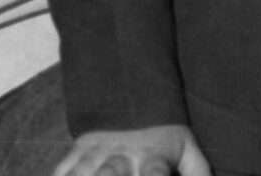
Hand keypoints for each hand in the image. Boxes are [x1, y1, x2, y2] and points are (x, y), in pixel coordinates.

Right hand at [54, 125, 208, 175]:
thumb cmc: (163, 132)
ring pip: (82, 173)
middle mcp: (122, 156)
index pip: (153, 175)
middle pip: (110, 174)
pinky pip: (62, 170)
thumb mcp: (187, 147)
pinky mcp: (77, 152)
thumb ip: (198, 172)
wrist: (130, 92)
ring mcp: (96, 154)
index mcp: (152, 157)